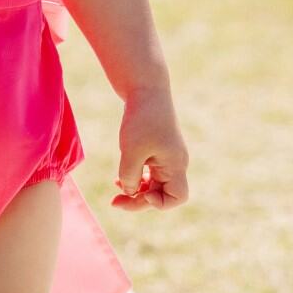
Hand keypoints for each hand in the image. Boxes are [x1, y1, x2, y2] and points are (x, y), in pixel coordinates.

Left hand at [111, 87, 189, 210]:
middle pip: (162, 194)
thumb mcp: (131, 151)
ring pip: (154, 185)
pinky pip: (150, 174)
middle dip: (139, 200)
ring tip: (116, 190)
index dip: (160, 203)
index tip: (142, 192)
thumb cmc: (141, 119)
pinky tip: (119, 179)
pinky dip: (136, 178)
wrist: (146, 90)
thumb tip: (129, 192)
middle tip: (114, 203)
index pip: (178, 197)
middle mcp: (175, 163)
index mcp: (175, 164)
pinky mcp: (158, 151)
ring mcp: (167, 158)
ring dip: (136, 190)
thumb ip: (129, 176)